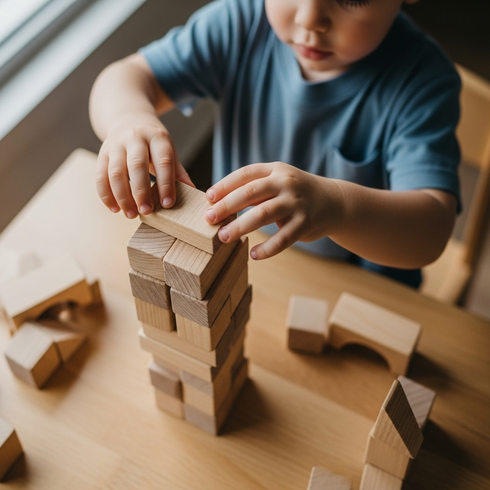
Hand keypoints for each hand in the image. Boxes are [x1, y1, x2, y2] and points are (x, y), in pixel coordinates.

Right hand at [95, 114, 193, 217]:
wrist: (128, 118)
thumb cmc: (153, 142)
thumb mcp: (169, 150)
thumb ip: (178, 172)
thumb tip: (194, 192)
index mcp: (157, 137)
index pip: (163, 161)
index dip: (166, 184)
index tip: (168, 204)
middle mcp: (135, 138)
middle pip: (136, 166)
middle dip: (141, 191)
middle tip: (147, 212)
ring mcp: (116, 145)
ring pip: (115, 172)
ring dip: (122, 196)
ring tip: (131, 214)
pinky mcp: (102, 153)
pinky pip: (100, 176)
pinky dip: (106, 195)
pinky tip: (115, 209)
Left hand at [205, 162, 343, 258]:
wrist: (335, 202)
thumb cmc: (297, 194)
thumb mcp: (279, 182)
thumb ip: (256, 188)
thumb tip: (219, 202)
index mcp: (276, 170)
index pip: (246, 174)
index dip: (225, 184)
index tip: (208, 197)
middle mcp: (286, 183)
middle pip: (251, 192)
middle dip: (227, 205)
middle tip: (209, 218)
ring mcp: (296, 203)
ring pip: (263, 214)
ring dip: (241, 226)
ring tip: (224, 237)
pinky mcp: (305, 223)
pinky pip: (283, 238)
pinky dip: (267, 248)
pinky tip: (253, 254)